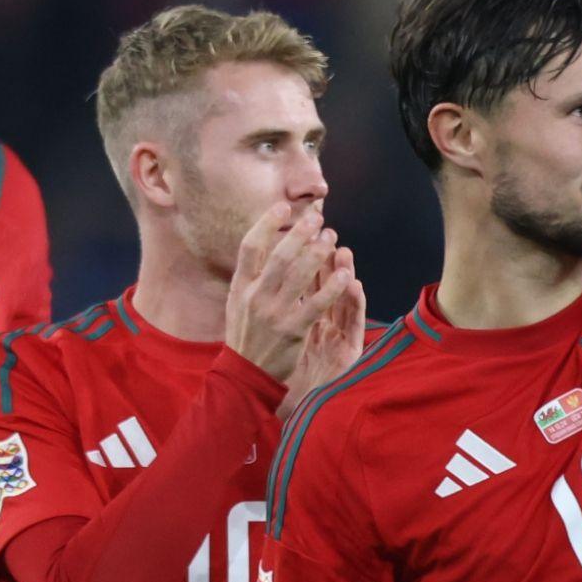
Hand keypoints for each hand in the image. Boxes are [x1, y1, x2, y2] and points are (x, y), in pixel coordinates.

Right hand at [225, 204, 352, 382]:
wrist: (244, 375)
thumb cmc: (245, 335)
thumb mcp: (237, 302)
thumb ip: (250, 276)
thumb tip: (264, 244)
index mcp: (240, 287)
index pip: (250, 247)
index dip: (266, 223)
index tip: (283, 207)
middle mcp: (255, 296)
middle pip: (279, 256)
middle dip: (300, 233)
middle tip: (317, 218)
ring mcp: (274, 313)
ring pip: (300, 275)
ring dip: (318, 253)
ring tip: (331, 237)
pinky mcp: (292, 330)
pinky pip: (316, 304)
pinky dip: (331, 288)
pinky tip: (344, 275)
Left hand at [280, 248, 364, 418]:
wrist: (283, 405)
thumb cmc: (283, 373)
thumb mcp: (281, 337)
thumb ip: (284, 309)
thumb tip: (268, 275)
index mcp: (309, 319)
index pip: (314, 283)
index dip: (314, 258)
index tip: (309, 234)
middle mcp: (327, 326)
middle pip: (329, 286)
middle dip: (327, 258)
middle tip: (327, 232)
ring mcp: (339, 337)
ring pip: (344, 299)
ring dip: (343, 273)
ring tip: (343, 251)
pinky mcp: (348, 353)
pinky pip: (352, 324)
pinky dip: (353, 302)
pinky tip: (353, 284)